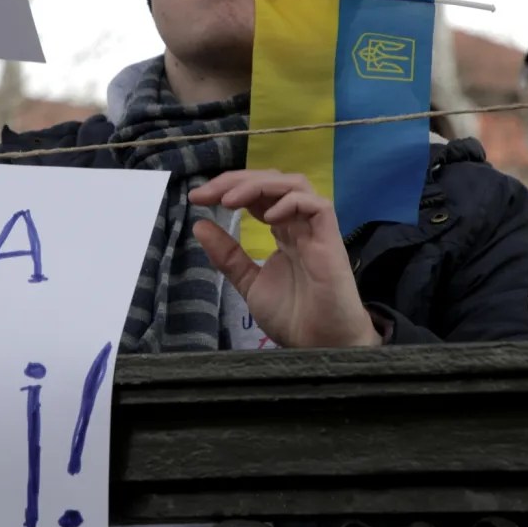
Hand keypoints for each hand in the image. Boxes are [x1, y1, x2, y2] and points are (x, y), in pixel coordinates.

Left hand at [189, 170, 381, 348]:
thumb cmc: (292, 316)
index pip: (256, 193)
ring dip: (259, 185)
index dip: (229, 188)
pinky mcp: (331, 239)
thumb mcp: (249, 283)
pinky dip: (291, 202)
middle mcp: (298, 223)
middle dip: (236, 180)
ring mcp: (315, 229)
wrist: (320, 346)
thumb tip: (200, 225)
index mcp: (282, 230)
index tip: (197, 198)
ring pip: (294, 184)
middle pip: (272, 181)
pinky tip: (268, 217)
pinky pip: (317, 206)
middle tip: (205, 193)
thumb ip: (228, 256)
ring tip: (230, 200)